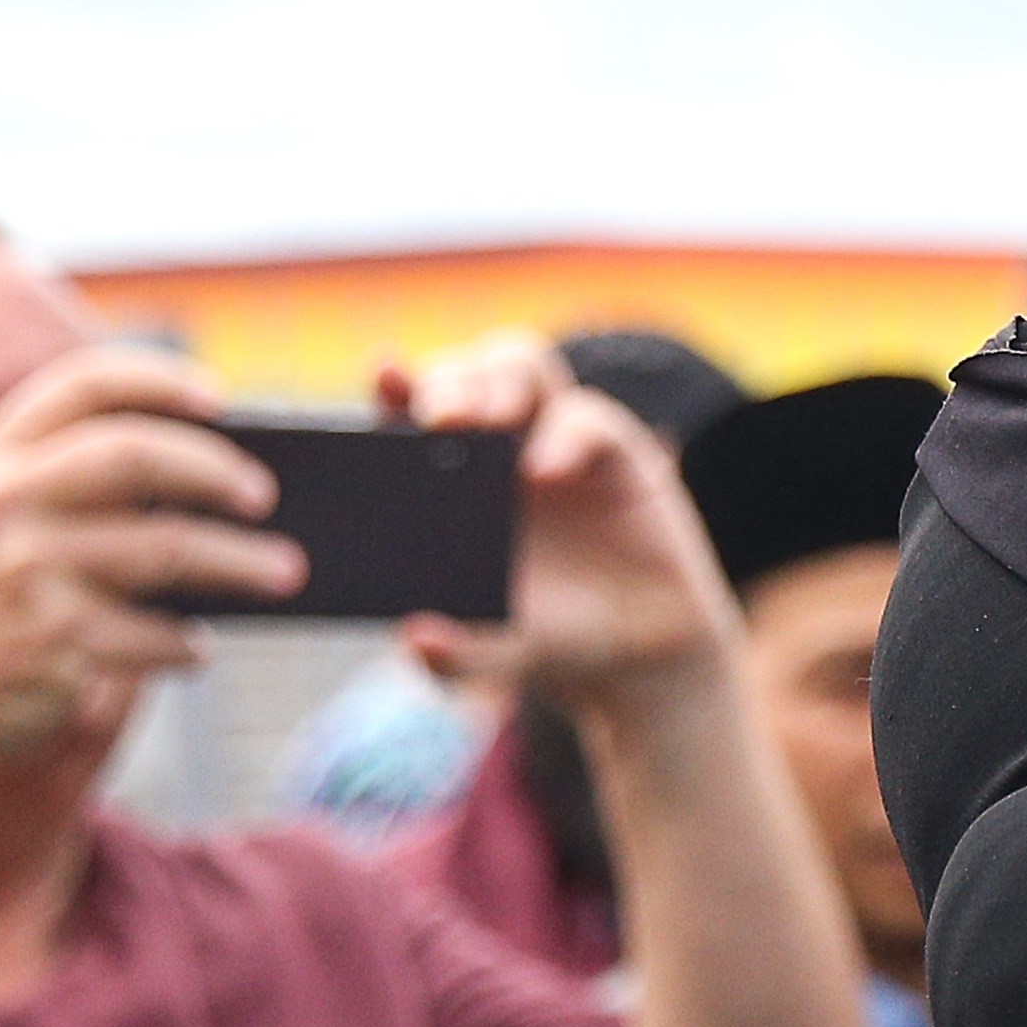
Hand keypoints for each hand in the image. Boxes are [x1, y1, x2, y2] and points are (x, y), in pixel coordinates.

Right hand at [0, 350, 298, 827]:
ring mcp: (24, 573)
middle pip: (133, 456)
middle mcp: (1, 504)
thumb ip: (70, 480)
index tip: (223, 398)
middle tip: (265, 495)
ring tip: (286, 573)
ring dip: (242, 564)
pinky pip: (160, 636)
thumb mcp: (2, 520)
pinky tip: (196, 648)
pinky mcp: (56, 643)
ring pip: (169, 550)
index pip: (79, 387)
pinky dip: (190, 645)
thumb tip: (214, 475)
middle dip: (214, 471)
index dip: (157, 382)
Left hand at [389, 333, 736, 713]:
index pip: (411, 409)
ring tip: (488, 421)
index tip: (387, 382)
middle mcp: (499, 446)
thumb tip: (416, 640)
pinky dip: (566, 435)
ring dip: (499, 380)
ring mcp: (557, 441)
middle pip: (464, 373)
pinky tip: (547, 470)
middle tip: (440, 421)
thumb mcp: (495, 657)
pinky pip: (589, 418)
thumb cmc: (551, 641)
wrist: (640, 661)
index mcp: (448, 478)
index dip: (396, 388)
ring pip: (521, 365)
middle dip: (448, 383)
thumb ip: (455, 655)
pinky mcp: (618, 455)